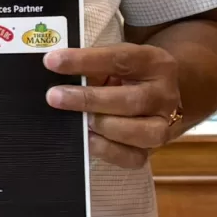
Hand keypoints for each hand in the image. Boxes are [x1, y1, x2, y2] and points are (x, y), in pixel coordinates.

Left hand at [42, 40, 181, 168]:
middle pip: (129, 100)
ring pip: (137, 132)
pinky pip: (132, 157)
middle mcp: (164, 94)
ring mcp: (164, 125)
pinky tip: (87, 139)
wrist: (160, 99)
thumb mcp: (116, 63)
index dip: (84, 60)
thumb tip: (55, 71)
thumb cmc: (129, 77)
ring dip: (101, 126)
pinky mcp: (155, 150)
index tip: (52, 62)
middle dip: (88, 99)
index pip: (119, 59)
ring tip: (77, 120)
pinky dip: (106, 150)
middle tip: (54, 97)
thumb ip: (93, 66)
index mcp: (155, 63)